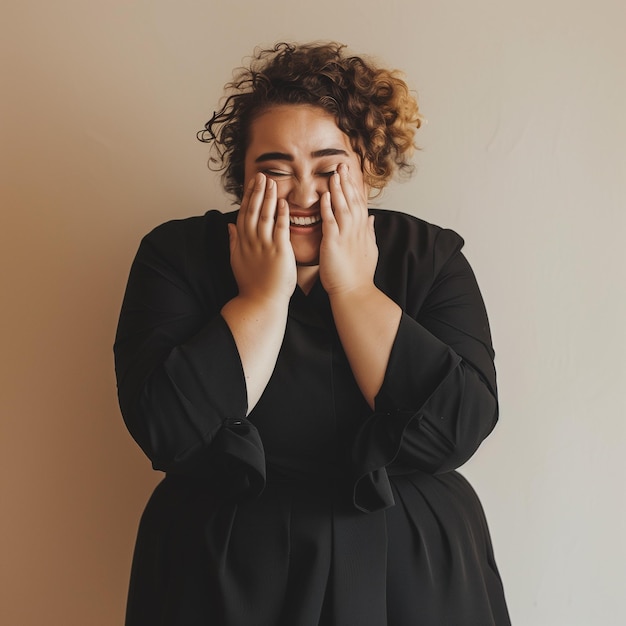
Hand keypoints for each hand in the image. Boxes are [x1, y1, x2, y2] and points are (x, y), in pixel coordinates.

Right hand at [228, 173, 296, 302]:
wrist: (261, 302)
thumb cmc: (252, 284)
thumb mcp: (236, 260)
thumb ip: (234, 241)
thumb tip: (230, 226)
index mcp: (243, 242)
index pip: (245, 213)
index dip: (249, 196)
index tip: (253, 182)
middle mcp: (251, 241)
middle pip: (253, 210)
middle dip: (258, 191)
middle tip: (262, 174)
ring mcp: (264, 245)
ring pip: (265, 215)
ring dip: (268, 197)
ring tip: (272, 181)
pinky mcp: (279, 251)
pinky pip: (280, 229)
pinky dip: (281, 214)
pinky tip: (283, 202)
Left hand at [319, 164, 377, 295]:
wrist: (354, 292)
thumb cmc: (359, 275)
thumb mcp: (369, 249)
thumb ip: (369, 231)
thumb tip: (371, 218)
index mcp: (362, 231)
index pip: (359, 204)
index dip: (354, 188)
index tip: (350, 174)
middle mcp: (356, 230)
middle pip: (352, 200)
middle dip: (347, 182)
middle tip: (342, 164)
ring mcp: (346, 236)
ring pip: (343, 207)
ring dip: (338, 189)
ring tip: (334, 173)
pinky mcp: (334, 243)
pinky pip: (330, 221)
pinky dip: (328, 208)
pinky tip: (325, 195)